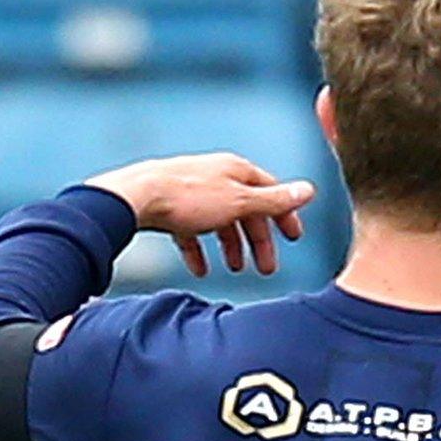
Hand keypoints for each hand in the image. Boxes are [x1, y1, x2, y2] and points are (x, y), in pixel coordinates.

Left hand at [85, 153, 314, 277]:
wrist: (131, 199)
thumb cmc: (186, 198)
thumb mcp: (241, 202)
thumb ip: (275, 201)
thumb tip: (309, 190)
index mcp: (236, 171)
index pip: (271, 192)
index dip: (285, 216)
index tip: (294, 238)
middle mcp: (215, 177)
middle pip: (246, 211)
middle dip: (257, 241)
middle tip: (266, 269)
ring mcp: (190, 191)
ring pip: (219, 222)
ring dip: (230, 247)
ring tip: (233, 269)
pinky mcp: (168, 206)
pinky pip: (191, 231)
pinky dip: (199, 250)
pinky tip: (201, 268)